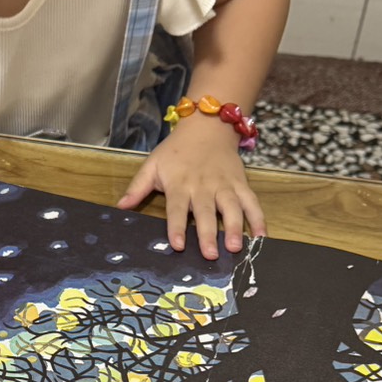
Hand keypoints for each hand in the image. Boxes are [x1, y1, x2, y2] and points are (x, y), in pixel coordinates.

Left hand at [117, 115, 265, 259]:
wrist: (206, 127)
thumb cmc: (176, 151)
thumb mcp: (152, 165)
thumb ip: (137, 188)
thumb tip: (119, 207)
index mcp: (180, 184)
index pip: (177, 209)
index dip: (176, 227)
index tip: (178, 245)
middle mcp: (203, 186)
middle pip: (206, 212)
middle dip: (208, 234)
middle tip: (211, 255)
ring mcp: (224, 185)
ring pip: (232, 207)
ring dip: (235, 227)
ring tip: (236, 247)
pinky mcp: (240, 183)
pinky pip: (252, 201)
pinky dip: (259, 217)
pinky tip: (262, 235)